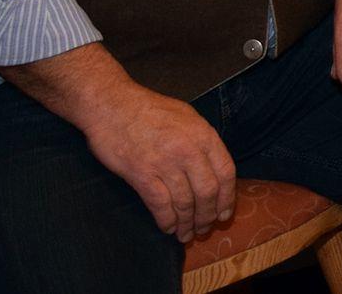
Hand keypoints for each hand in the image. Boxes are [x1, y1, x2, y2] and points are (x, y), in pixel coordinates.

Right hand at [80, 81, 236, 242]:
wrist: (113, 106)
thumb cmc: (150, 110)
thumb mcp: (188, 117)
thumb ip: (202, 141)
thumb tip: (212, 168)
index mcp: (203, 135)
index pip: (226, 172)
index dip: (227, 197)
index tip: (224, 213)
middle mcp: (188, 150)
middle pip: (207, 192)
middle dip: (207, 216)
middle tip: (204, 229)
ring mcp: (165, 163)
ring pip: (184, 203)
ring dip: (187, 223)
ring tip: (187, 234)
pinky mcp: (142, 174)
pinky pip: (160, 205)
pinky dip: (166, 221)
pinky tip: (168, 228)